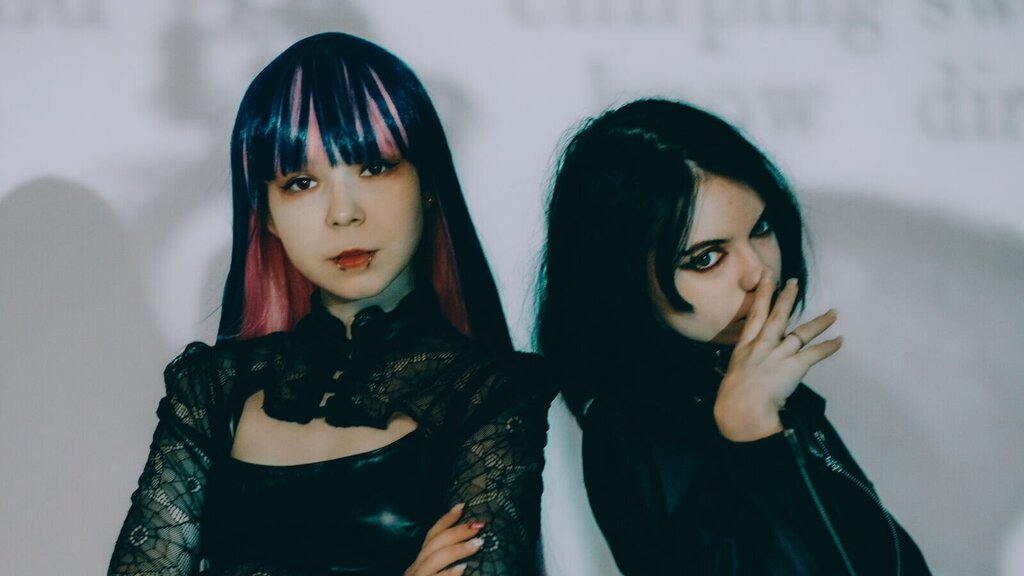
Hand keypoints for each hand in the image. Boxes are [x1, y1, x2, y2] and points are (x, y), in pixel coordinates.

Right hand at [404, 503, 484, 575]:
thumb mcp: (436, 573)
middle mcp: (415, 569)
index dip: (445, 519)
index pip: (431, 535)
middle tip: (479, 526)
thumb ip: (446, 562)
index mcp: (419, 563)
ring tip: (478, 544)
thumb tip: (471, 544)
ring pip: (433, 560)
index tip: (462, 506)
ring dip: (457, 550)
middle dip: (457, 532)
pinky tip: (462, 570)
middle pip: (433, 544)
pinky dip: (447, 575)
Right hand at [714, 273, 842, 441]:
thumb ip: (745, 362)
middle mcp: (762, 345)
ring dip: (820, 322)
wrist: (741, 408)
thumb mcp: (734, 372)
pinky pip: (815, 354)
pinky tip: (840, 340)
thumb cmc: (733, 397)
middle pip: (777, 316)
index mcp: (745, 346)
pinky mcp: (793, 366)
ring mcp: (779, 354)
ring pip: (802, 333)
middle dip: (786, 297)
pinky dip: (829, 347)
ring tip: (833, 312)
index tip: (767, 277)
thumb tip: (751, 363)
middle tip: (794, 281)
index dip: (762, 294)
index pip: (755, 314)